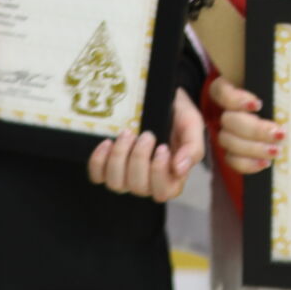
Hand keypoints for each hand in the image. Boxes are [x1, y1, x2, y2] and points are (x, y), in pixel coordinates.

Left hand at [89, 88, 205, 200]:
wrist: (158, 96)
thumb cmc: (178, 114)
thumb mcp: (192, 124)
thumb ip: (193, 147)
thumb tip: (180, 169)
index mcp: (171, 177)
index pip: (164, 192)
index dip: (159, 173)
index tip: (162, 147)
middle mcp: (148, 181)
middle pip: (138, 187)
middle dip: (139, 159)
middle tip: (147, 134)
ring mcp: (126, 176)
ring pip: (116, 184)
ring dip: (120, 157)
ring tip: (127, 133)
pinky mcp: (107, 167)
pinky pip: (97, 176)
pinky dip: (99, 161)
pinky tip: (107, 142)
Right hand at [210, 74, 281, 173]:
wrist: (283, 110)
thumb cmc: (275, 90)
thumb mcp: (269, 81)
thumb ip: (267, 80)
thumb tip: (279, 74)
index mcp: (228, 88)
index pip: (221, 92)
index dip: (236, 100)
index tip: (258, 105)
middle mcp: (223, 110)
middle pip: (228, 121)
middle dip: (254, 130)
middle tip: (278, 133)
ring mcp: (226, 131)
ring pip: (229, 142)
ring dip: (253, 148)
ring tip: (276, 150)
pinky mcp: (232, 150)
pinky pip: (232, 160)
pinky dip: (248, 163)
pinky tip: (265, 163)